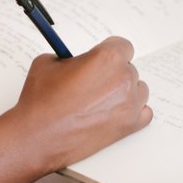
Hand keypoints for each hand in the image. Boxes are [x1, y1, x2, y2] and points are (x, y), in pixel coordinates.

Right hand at [8, 36, 152, 172]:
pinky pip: (144, 113)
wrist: (38, 136)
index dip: (109, 52)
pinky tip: (115, 112)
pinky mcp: (130, 126)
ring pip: (138, 90)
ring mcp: (129, 104)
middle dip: (112, 74)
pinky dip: (132, 112)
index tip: (101, 60)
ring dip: (124, 92)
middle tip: (93, 84)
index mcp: (107, 57)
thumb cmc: (42, 101)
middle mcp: (123, 78)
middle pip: (129, 69)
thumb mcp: (49, 62)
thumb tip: (78, 61)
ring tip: (100, 101)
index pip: (123, 46)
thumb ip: (70, 57)